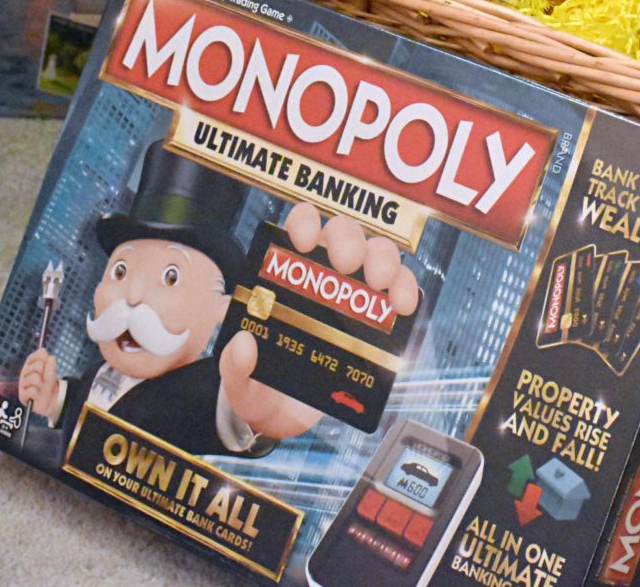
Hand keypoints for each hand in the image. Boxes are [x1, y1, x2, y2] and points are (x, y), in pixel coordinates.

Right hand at [18, 348, 59, 419]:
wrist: (49, 401)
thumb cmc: (48, 385)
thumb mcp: (51, 373)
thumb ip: (50, 364)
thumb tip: (47, 354)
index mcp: (31, 365)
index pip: (36, 355)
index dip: (44, 358)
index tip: (48, 363)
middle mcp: (25, 373)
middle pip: (38, 365)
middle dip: (45, 372)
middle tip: (45, 379)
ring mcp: (22, 384)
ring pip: (34, 378)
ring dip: (42, 384)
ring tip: (41, 388)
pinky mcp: (22, 396)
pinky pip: (32, 391)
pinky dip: (37, 393)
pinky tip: (36, 395)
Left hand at [219, 203, 418, 439]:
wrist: (283, 417)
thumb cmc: (257, 385)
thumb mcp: (234, 380)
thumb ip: (232, 366)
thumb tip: (243, 344)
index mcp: (287, 275)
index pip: (300, 228)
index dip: (305, 223)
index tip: (304, 241)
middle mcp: (324, 274)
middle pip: (343, 234)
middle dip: (348, 240)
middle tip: (348, 266)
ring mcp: (354, 294)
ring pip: (378, 252)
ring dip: (385, 260)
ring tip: (383, 285)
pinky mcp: (378, 317)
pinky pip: (400, 288)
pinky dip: (407, 289)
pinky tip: (404, 306)